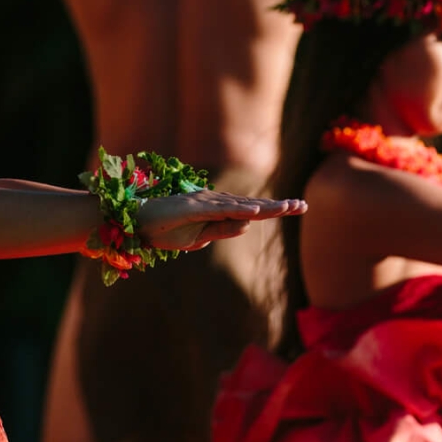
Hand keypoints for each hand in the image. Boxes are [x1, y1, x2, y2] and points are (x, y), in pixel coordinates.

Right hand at [136, 191, 307, 252]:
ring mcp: (204, 203)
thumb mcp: (199, 238)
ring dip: (265, 207)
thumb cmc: (166, 230)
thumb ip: (222, 231)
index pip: (251, 211)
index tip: (296, 207)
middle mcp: (215, 202)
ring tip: (288, 207)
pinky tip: (256, 212)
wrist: (138, 225)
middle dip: (278, 206)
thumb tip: (247, 225)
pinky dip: (239, 210)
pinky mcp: (193, 207)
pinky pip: (220, 210)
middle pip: (252, 205)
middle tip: (303, 205)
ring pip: (241, 205)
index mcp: (218, 212)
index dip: (274, 209)